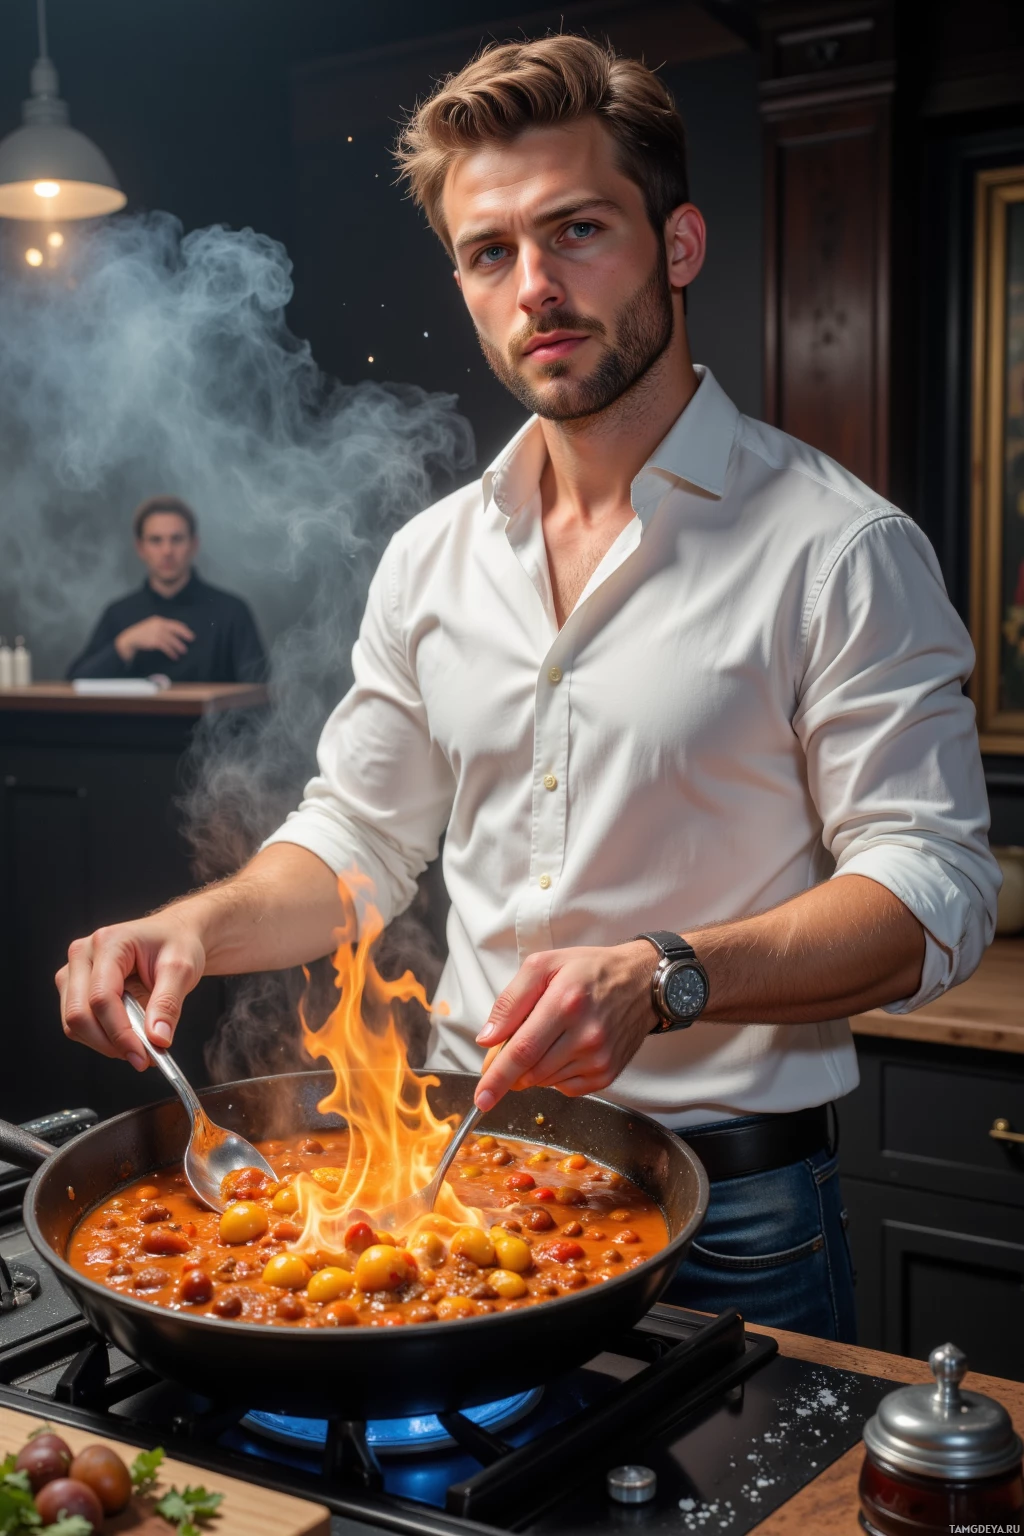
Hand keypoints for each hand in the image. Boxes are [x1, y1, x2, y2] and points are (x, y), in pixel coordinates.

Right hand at [56, 910, 206, 1069]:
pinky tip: (126, 1036)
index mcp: (109, 943)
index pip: (102, 997)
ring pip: (73, 1024)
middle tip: (141, 1058)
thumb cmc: (177, 944)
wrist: (174, 936)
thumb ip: (168, 1004)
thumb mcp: (182, 970)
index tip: (142, 1056)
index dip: (120, 1032)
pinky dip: (101, 1038)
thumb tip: (157, 1039)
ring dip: (104, 1043)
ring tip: (138, 1046)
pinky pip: (78, 1024)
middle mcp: (83, 954)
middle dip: (110, 1043)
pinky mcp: (74, 988)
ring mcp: (74, 971)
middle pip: (79, 1014)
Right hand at [114, 616, 194, 662]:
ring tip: (183, 651)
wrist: (130, 639)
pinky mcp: (155, 642)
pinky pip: (166, 647)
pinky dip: (171, 652)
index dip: (184, 629)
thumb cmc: (142, 634)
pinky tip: (174, 656)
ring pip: (172, 640)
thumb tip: (174, 634)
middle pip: (175, 630)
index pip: (175, 624)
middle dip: (184, 635)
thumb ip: (162, 627)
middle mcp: (159, 625)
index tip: (190, 634)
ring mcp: (156, 633)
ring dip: (178, 646)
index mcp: (158, 620)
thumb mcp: (151, 627)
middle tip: (191, 640)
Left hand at [473, 941, 657, 1111]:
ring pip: (544, 1081)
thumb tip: (488, 1038)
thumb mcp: (544, 965)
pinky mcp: (607, 1074)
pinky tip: (564, 1049)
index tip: (481, 1097)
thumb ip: (510, 1001)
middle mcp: (586, 1035)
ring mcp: (599, 1059)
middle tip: (511, 1046)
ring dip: (532, 1068)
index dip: (497, 1077)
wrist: (643, 983)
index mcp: (566, 1003)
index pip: (522, 1050)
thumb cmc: (590, 970)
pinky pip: (565, 1088)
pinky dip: (554, 1075)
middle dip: (509, 1069)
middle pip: (530, 1071)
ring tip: (547, 1036)